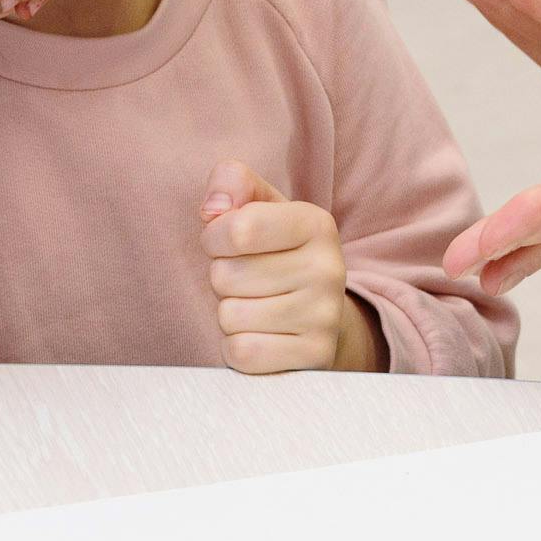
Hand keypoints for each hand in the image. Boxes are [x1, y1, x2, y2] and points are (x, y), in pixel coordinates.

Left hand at [204, 161, 380, 373]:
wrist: (321, 318)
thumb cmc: (278, 256)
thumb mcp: (261, 208)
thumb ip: (232, 183)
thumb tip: (212, 208)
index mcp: (316, 224)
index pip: (237, 229)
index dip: (214, 238)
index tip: (227, 244)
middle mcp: (329, 268)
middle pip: (226, 275)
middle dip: (224, 279)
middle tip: (251, 281)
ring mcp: (325, 316)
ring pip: (230, 316)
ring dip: (230, 314)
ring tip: (258, 307)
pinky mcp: (314, 357)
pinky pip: (242, 352)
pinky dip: (238, 348)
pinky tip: (261, 335)